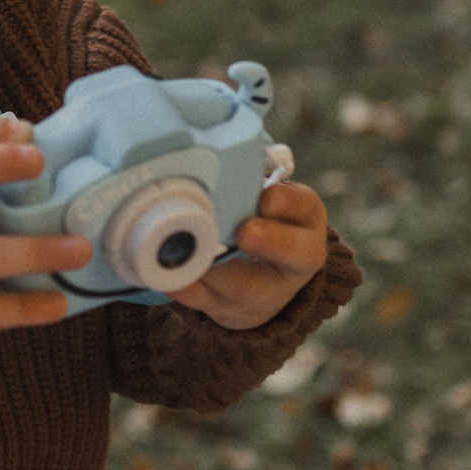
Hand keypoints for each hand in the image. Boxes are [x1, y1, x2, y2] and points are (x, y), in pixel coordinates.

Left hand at [169, 182, 328, 328]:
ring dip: (216, 271)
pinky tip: (164, 274)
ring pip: (248, 287)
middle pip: (296, 254)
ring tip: (188, 251)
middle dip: (271, 241)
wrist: (267, 280)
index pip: (306, 206)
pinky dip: (182, 287)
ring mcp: (267, 290)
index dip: (287, 202)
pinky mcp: (230, 308)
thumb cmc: (263, 222)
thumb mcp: (273, 200)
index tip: (266, 197)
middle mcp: (295, 257)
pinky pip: (205, 301)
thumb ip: (251, 183)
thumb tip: (215, 161)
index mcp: (305, 220)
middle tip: (245, 231)